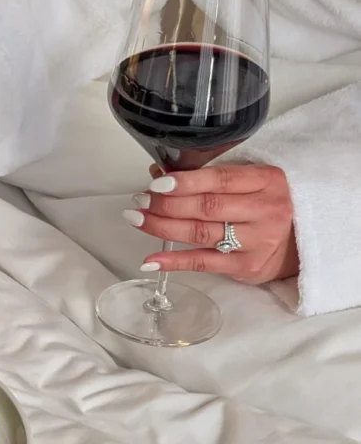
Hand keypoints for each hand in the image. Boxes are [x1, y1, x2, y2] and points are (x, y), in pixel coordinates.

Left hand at [123, 163, 298, 283]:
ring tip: (138, 219)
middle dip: (166, 204)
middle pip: (206, 207)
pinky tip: (151, 260)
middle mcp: (264, 210)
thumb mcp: (252, 183)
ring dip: (163, 227)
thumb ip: (211, 178)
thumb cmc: (270, 207)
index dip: (186, 181)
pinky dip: (174, 261)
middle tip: (140, 201)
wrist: (305, 243)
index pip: (221, 179)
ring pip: (201, 233)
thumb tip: (160, 176)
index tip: (157, 183)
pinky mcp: (247, 267)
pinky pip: (203, 263)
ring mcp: (256, 241)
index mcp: (267, 180)